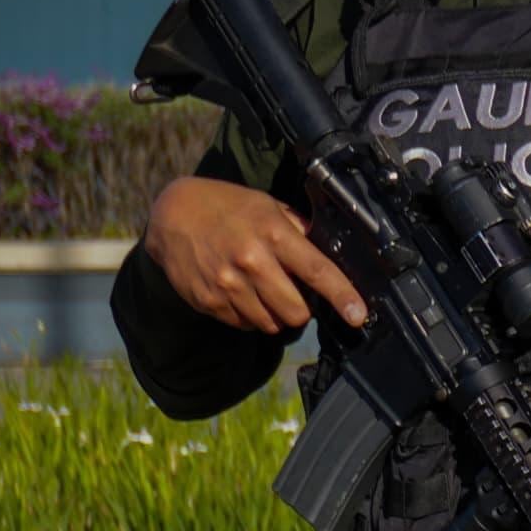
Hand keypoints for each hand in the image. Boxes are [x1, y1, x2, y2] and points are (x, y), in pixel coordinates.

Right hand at [143, 175, 363, 335]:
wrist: (172, 214)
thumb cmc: (227, 206)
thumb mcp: (267, 206)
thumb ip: (298, 230)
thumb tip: (328, 251)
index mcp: (273, 234)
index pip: (317, 271)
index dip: (342, 296)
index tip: (358, 315)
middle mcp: (251, 261)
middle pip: (296, 311)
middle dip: (304, 310)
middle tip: (297, 296)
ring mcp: (227, 284)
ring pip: (271, 324)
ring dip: (277, 315)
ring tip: (266, 292)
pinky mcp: (208, 300)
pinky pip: (244, 324)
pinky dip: (252, 316)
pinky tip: (243, 294)